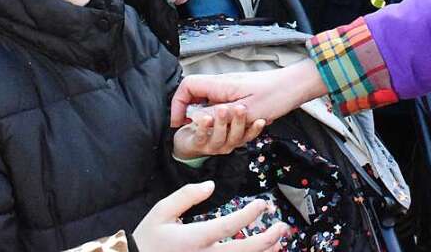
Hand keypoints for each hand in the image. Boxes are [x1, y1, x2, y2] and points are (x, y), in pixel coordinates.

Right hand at [133, 183, 287, 251]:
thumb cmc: (148, 239)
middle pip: (242, 251)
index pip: (228, 226)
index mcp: (193, 239)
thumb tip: (210, 185)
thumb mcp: (160, 212)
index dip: (249, 215)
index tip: (263, 203)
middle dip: (267, 239)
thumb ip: (186, 196)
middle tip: (282, 227)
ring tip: (278, 242)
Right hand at [170, 62, 327, 127]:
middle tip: (198, 132)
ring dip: (213, 119)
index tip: (179, 123)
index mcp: (219, 85)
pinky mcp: (242, 96)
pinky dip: (228, 118)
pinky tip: (240, 126)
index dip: (177, 104)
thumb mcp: (245, 110)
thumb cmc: (275, 95)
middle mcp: (223, 85)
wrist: (297, 86)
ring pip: (210, 103)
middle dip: (194, 115)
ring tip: (223, 131)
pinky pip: (226, 107)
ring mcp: (232, 89)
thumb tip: (196, 119)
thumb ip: (219, 115)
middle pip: (195, 95)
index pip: (187, 86)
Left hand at [173, 104, 265, 159]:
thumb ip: (236, 111)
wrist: (187, 143)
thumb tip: (251, 102)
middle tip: (241, 108)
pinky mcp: (197, 144)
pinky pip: (201, 137)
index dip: (256, 128)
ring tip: (223, 109)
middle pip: (236, 136)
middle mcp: (226, 142)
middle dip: (239, 121)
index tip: (262, 120)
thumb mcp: (226, 117)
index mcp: (235, 136)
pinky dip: (204, 128)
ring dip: (222, 123)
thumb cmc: (209, 128)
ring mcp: (212, 145)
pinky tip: (205, 118)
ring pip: (219, 137)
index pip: (249, 133)